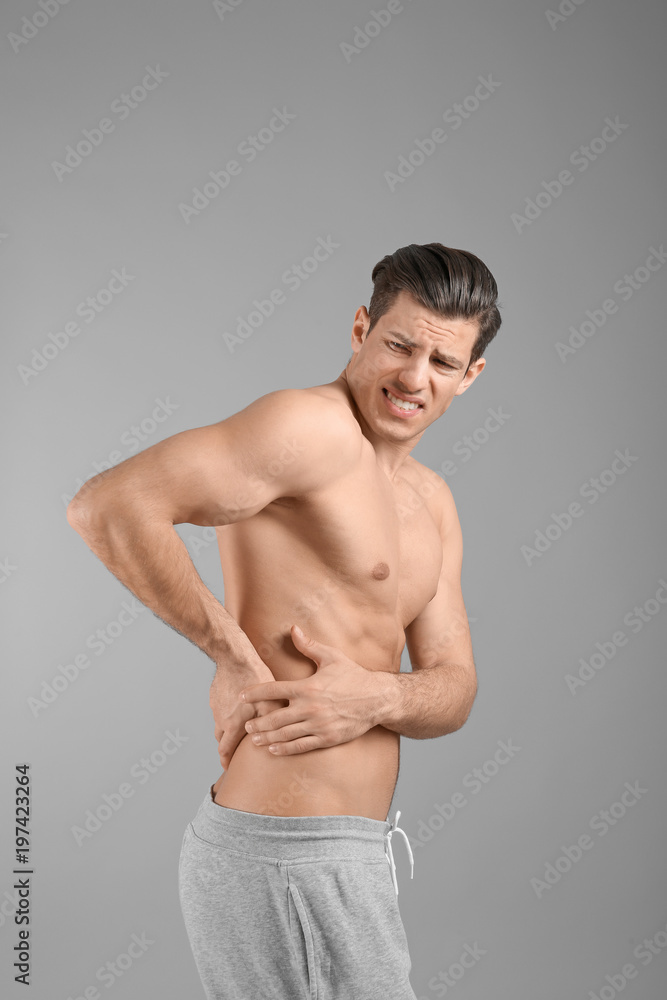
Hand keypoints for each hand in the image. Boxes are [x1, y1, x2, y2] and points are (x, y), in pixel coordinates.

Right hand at [210, 658, 287, 769]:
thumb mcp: (271, 701)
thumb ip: (274, 722)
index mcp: (233, 724)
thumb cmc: (256, 677)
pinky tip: (234, 707)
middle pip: (220, 740)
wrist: (234, 656)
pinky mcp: (215, 695)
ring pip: (218, 725)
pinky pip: (218, 709)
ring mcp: (216, 706)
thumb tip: (281, 737)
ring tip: (235, 731)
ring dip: (225, 731)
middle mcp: (221, 718)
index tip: (228, 768)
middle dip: (226, 748)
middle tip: (232, 753)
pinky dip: (225, 714)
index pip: (226, 749)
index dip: (226, 761)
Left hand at [239, 625, 385, 755]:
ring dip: (267, 737)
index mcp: (308, 687)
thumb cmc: (353, 676)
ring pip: (286, 734)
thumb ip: (309, 646)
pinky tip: (273, 749)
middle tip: (246, 724)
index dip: (255, 693)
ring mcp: (319, 725)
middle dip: (258, 721)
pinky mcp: (327, 738)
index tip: (242, 696)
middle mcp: (311, 707)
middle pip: (275, 717)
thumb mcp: (332, 657)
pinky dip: (285, 749)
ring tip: (254, 739)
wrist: (377, 698)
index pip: (274, 690)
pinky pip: (301, 746)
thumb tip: (292, 629)